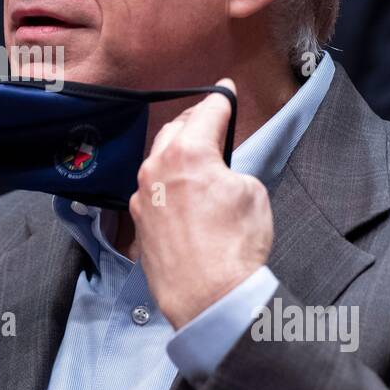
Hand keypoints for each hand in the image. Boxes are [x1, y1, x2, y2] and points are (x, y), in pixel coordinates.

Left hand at [129, 80, 272, 329]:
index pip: (207, 112)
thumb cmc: (235, 247)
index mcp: (188, 153)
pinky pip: (150, 190)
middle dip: (195, 122)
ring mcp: (142, 196)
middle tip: (211, 120)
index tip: (226, 91)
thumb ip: (231, 171)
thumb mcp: (252, 194)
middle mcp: (157, 168)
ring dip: (176, 152)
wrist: (209, 298)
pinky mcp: (138, 222)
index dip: (222, 99)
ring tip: (195, 155)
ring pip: (158, 159)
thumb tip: (220, 173)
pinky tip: (180, 192)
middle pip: (176, 130)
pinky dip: (166, 183)